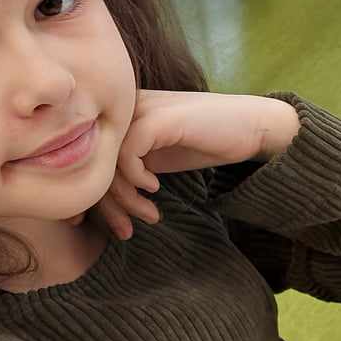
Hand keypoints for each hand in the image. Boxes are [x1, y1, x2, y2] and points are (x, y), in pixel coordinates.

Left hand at [96, 90, 299, 238]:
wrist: (250, 127)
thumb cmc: (205, 142)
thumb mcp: (158, 158)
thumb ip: (129, 169)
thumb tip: (98, 203)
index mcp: (123, 116)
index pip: (91, 159)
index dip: (95, 197)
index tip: (114, 224)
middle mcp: (126, 109)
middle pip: (95, 163)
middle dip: (109, 206)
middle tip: (126, 231)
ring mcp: (141, 111)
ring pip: (109, 163)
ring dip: (127, 199)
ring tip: (150, 215)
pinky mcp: (158, 119)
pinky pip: (127, 156)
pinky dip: (137, 179)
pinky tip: (155, 188)